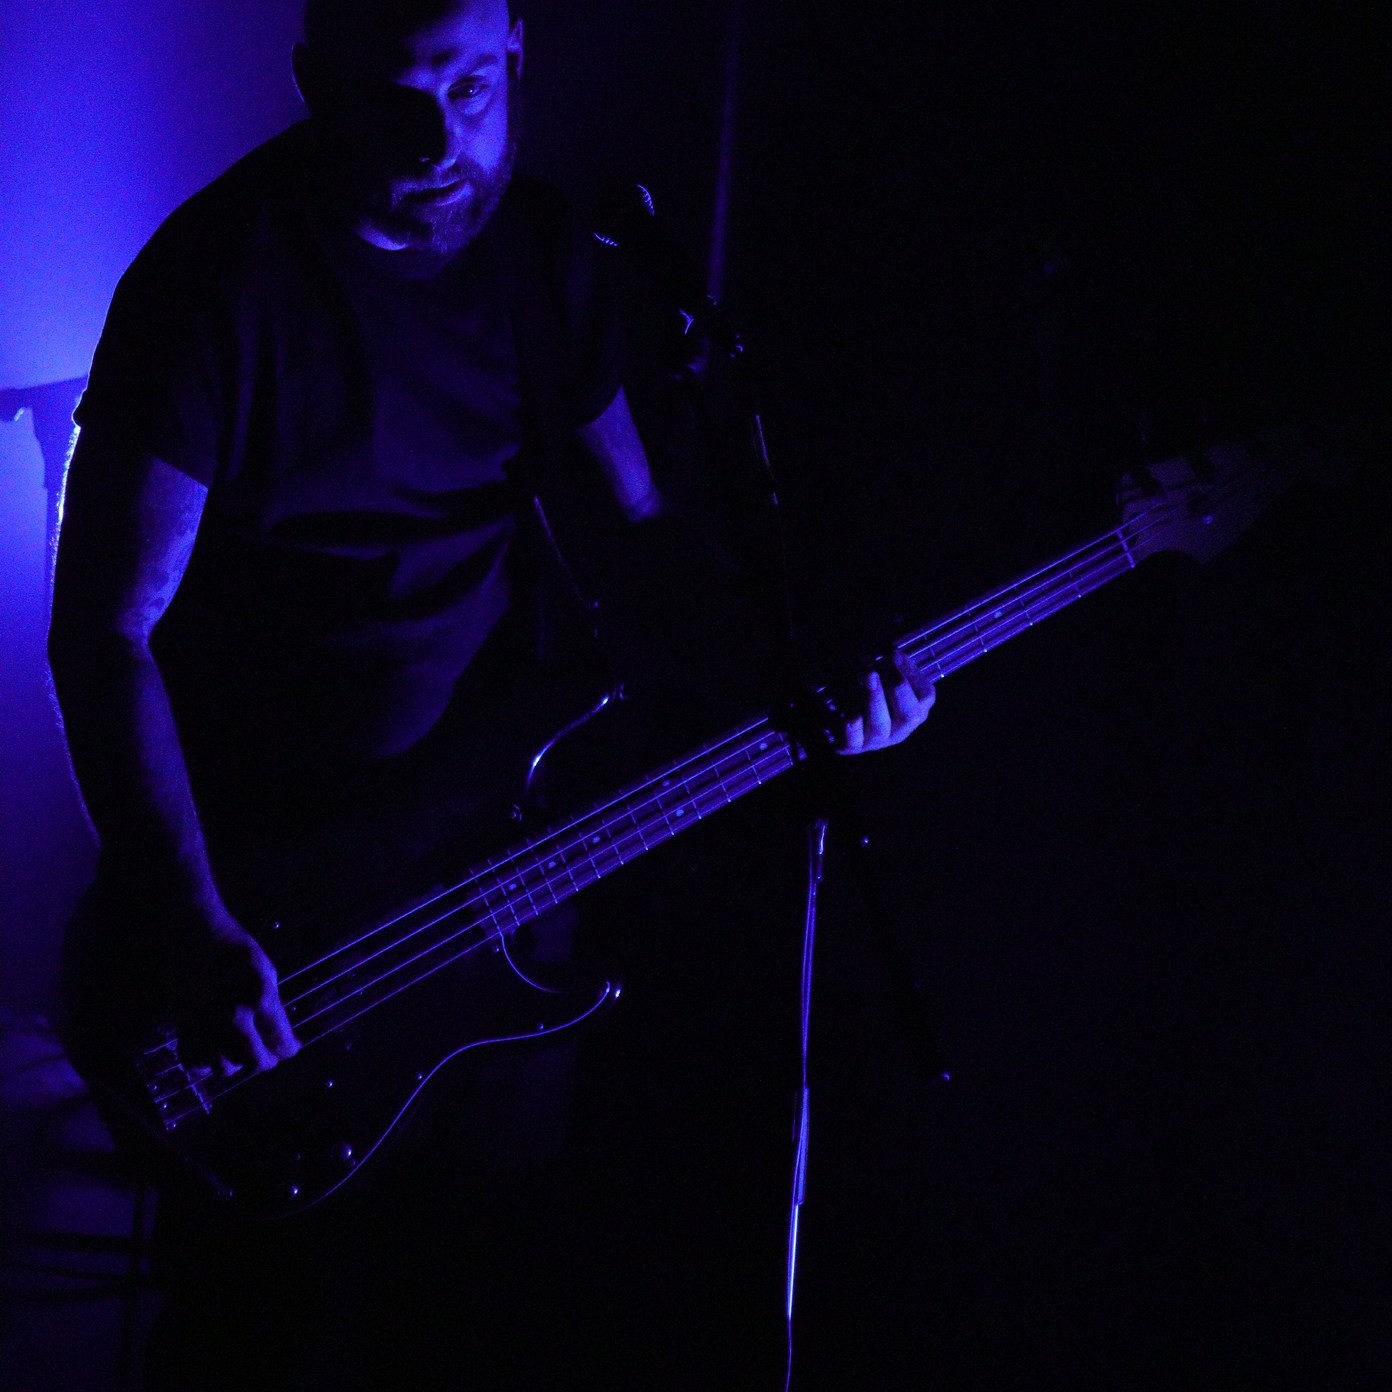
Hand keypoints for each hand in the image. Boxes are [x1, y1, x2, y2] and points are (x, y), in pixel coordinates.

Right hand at [162, 898, 300, 1077]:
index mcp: (260, 1000)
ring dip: (237, 1063)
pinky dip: (206, 1060)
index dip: (289, 1048)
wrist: (194, 933)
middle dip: (267, 1060)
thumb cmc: (235, 947)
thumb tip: (277, 1028)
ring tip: (241, 1051)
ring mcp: (206, 1025)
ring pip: (224, 1067)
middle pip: (255, 1061)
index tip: (291, 1047)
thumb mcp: (266, 970)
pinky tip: (214, 1049)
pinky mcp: (183, 1026)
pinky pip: (195, 1059)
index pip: (281, 1041)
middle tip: (270, 1056)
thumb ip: (272, 1002)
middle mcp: (234, 1018)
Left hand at [835, 648, 935, 754]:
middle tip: (882, 665)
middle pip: (909, 713)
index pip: (925, 695)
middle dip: (897, 687)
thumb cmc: (863, 687)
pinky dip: (853, 728)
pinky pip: (854, 741)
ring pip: (880, 725)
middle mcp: (899, 727)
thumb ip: (888, 652)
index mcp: (914, 709)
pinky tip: (851, 715)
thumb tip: (894, 621)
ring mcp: (877, 739)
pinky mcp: (852, 746)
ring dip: (874, 697)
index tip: (892, 652)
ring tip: (866, 675)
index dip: (911, 672)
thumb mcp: (879, 668)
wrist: (832, 717)